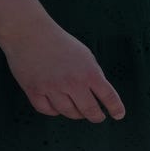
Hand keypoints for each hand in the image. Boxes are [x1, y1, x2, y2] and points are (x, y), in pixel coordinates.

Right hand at [1, 22, 124, 121]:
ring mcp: (52, 88)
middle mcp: (72, 83)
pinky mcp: (34, 91)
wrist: (30, 34)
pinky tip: (58, 107)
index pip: (108, 96)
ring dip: (75, 113)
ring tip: (78, 111)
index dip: (116, 108)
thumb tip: (99, 96)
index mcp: (89, 73)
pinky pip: (48, 111)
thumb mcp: (86, 56)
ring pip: (68, 112)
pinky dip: (54, 111)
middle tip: (98, 117)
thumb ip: (93, 75)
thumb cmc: (61, 44)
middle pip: (89, 110)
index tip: (119, 115)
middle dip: (96, 116)